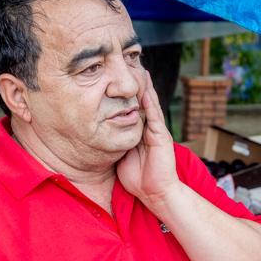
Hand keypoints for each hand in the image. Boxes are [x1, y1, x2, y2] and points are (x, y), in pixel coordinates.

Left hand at [116, 71, 180, 207]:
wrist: (154, 193)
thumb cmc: (137, 179)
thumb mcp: (120, 157)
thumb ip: (114, 145)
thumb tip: (98, 138)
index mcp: (138, 133)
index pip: (131, 110)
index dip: (125, 96)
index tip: (115, 82)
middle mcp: (148, 129)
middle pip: (141, 103)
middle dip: (136, 86)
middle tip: (129, 67)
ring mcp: (155, 131)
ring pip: (149, 104)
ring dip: (145, 88)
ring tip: (140, 70)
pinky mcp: (161, 136)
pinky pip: (154, 115)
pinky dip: (150, 101)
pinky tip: (146, 89)